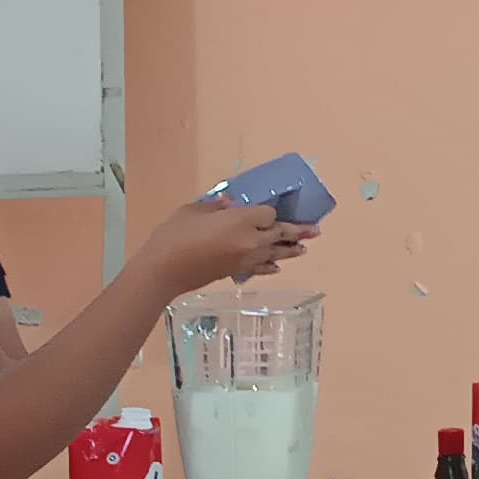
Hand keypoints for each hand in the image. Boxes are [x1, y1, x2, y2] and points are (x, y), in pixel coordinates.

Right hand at [138, 196, 312, 294]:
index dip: (269, 211)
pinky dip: (270, 266)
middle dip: (298, 231)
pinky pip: (260, 268)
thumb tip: (232, 205)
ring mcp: (246, 259)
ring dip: (290, 250)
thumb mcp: (193, 210)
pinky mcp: (236, 272)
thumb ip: (216, 206)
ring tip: (304, 248)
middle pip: (280, 233)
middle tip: (315, 230)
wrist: (163, 271)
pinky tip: (276, 267)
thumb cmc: (174, 235)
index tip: (267, 209)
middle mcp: (251, 240)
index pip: (268, 214)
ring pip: (275, 253)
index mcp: (242, 220)